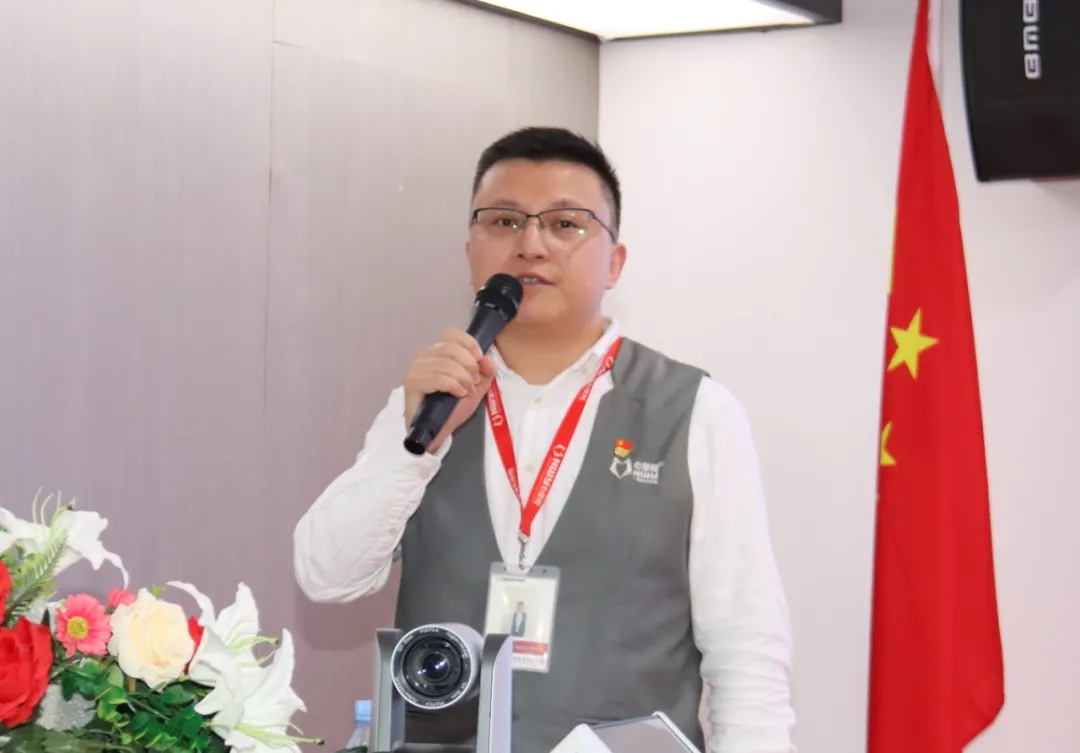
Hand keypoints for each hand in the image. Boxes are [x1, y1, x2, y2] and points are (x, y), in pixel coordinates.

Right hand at [403, 328, 496, 452]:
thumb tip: (487, 359)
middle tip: (474, 381)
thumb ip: (485, 372)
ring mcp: (415, 369)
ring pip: (445, 363)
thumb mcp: (475, 388)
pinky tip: (459, 393)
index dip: (468, 343)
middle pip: (450, 347)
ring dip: (463, 377)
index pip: (450, 334)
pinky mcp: (412, 384)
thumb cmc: (452, 408)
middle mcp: (423, 356)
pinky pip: (437, 377)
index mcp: (437, 352)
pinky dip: (453, 385)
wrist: (436, 433)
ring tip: (467, 390)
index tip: (480, 359)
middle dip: (469, 364)